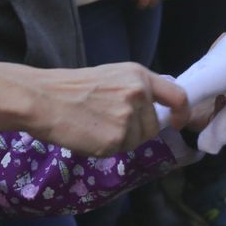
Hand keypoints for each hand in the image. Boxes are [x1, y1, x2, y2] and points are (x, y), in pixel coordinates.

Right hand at [0, 57, 188, 155]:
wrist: (43, 99)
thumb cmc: (71, 88)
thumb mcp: (111, 76)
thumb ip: (136, 90)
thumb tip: (158, 109)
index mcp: (139, 75)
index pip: (177, 95)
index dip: (181, 112)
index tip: (177, 121)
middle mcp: (140, 94)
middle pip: (153, 125)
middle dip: (136, 130)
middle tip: (106, 122)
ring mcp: (129, 117)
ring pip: (137, 140)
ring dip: (120, 139)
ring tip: (94, 125)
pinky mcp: (117, 139)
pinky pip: (120, 150)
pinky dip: (106, 148)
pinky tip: (88, 134)